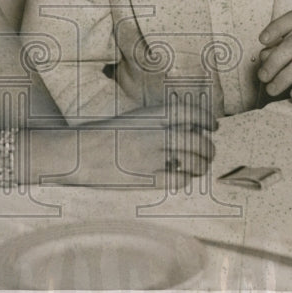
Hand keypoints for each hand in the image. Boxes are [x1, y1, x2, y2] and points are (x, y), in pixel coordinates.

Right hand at [78, 98, 216, 184]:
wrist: (78, 152)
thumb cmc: (104, 135)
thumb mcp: (134, 119)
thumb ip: (160, 122)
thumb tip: (189, 128)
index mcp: (152, 115)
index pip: (192, 112)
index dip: (207, 119)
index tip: (213, 126)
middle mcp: (157, 134)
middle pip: (199, 141)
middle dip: (209, 148)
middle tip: (209, 152)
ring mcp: (153, 157)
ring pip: (194, 161)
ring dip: (202, 164)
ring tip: (200, 166)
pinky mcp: (147, 178)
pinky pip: (180, 179)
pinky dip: (187, 178)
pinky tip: (183, 177)